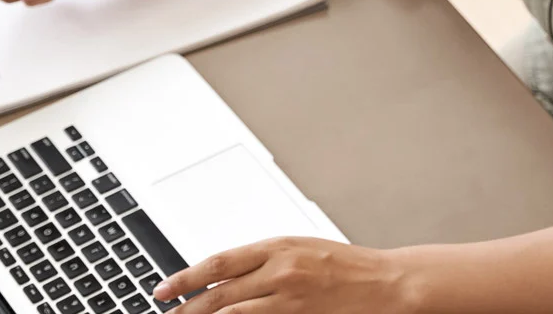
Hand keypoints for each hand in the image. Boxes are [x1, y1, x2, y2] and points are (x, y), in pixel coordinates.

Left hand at [155, 237, 416, 313]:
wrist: (387, 283)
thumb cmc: (346, 266)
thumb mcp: (301, 250)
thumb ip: (263, 262)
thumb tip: (223, 277)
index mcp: (279, 246)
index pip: (219, 262)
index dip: (186, 276)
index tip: (164, 287)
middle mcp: (282, 271)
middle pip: (221, 293)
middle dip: (187, 306)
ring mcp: (292, 299)